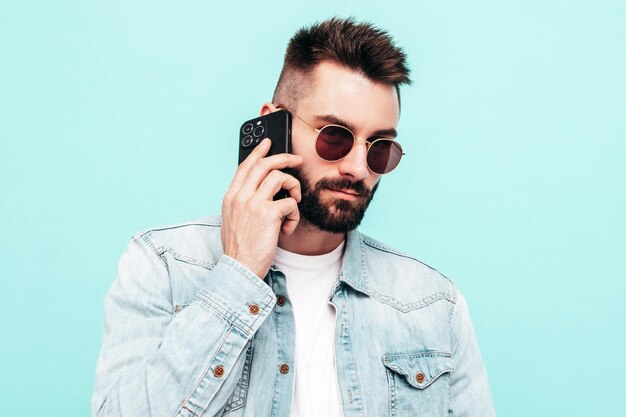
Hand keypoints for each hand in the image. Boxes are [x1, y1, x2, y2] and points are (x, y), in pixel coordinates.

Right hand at [221, 138, 302, 277]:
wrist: (239, 268)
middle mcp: (240, 196)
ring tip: (293, 203)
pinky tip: (287, 228)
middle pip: (264, 164)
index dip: (258, 152)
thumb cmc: (240, 248)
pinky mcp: (268, 214)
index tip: (268, 143)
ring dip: (293, 187)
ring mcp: (253, 204)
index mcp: (230, 197)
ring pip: (280, 177)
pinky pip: (290, 203)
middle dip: (284, 158)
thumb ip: (244, 203)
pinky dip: (294, 215)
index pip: (245, 166)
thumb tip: (264, 190)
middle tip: (297, 160)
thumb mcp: (234, 220)